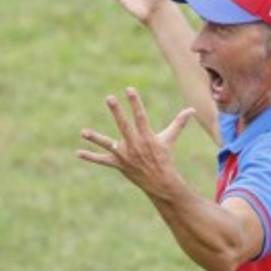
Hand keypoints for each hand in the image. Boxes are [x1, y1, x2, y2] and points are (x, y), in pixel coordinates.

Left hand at [77, 88, 194, 195]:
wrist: (159, 181)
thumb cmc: (164, 158)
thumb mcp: (170, 139)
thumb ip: (179, 123)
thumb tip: (192, 110)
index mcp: (147, 136)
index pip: (140, 115)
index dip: (135, 102)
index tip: (128, 89)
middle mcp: (135, 144)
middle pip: (124, 125)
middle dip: (117, 112)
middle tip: (109, 98)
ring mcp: (125, 154)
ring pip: (108, 144)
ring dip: (95, 138)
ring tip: (82, 132)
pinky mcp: (118, 164)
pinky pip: (102, 160)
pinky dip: (90, 157)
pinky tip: (78, 153)